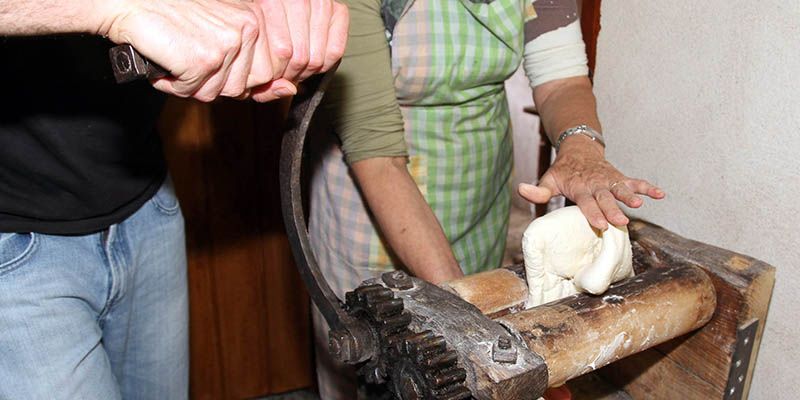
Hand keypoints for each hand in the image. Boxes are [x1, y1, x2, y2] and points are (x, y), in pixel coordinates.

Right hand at [102, 0, 283, 100]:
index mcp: (255, 21)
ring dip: (190, 84)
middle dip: (212, 83)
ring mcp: (228, 44)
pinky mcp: (204, 59)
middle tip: (188, 58)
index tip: (211, 63)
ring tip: (176, 55)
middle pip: (242, 88)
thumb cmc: (170, 21)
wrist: (128, 1)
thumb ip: (258, 71)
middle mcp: (247, 29)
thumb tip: (291, 90)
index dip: (236, 80)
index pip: (266, 75)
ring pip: (218, 93)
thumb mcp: (220, 43)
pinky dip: (172, 83)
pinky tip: (165, 59)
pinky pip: (193, 92)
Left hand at [250, 0, 348, 100]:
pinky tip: (314, 57)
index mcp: (271, 1)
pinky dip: (326, 62)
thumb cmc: (267, 26)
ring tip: (298, 66)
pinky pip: (336, 52)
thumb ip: (263, 76)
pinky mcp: (338, 11)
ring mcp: (321, 3)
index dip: (278, 73)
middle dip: (293, 73)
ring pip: (317, 58)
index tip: (274, 74)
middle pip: (300, 57)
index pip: (282, 52)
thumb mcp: (256, 45)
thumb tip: (289, 89)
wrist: (284, 6)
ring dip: (308, 70)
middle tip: (288, 72)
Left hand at [518, 135, 664, 229]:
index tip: (599, 224)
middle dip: (612, 210)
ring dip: (630, 196)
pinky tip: (660, 194)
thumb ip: (538, 191)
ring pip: (621, 189)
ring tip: (640, 204)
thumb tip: (520, 189)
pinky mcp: (619, 177)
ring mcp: (609, 180)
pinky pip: (635, 181)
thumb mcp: (549, 180)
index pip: (586, 202)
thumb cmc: (563, 171)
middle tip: (620, 222)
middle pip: (605, 198)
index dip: (593, 213)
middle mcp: (596, 184)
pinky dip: (647, 187)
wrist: (579, 148)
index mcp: (579, 187)